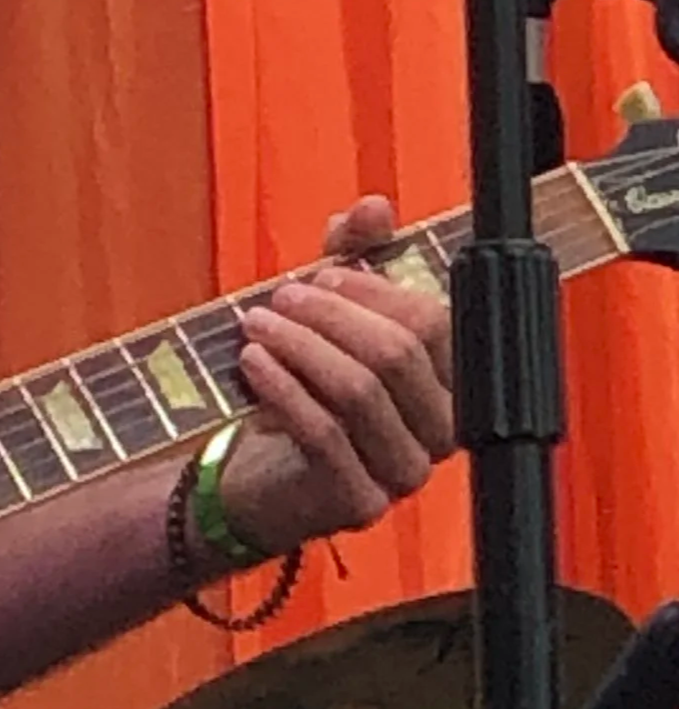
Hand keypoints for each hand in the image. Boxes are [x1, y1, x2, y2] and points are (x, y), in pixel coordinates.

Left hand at [214, 194, 455, 558]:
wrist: (266, 476)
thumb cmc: (310, 389)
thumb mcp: (332, 313)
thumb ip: (356, 254)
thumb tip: (373, 206)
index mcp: (454, 383)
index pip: (436, 323)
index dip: (377, 291)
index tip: (325, 273)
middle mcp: (443, 431)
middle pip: (397, 355)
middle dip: (331, 316)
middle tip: (281, 298)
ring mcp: (405, 472)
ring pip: (360, 392)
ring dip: (300, 346)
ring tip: (256, 324)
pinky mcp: (360, 502)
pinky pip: (325, 436)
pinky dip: (284, 390)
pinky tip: (254, 363)